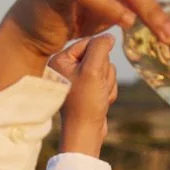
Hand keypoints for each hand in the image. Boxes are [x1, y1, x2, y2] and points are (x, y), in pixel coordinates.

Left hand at [51, 34, 117, 156]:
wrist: (85, 133)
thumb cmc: (85, 103)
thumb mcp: (93, 70)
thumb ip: (101, 47)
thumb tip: (109, 36)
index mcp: (60, 60)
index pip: (89, 42)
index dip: (100, 56)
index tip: (95, 73)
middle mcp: (66, 68)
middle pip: (99, 56)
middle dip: (103, 72)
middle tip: (95, 88)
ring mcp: (77, 79)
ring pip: (106, 69)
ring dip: (107, 83)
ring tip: (98, 96)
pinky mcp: (87, 89)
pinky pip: (106, 81)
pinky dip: (108, 91)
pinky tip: (100, 102)